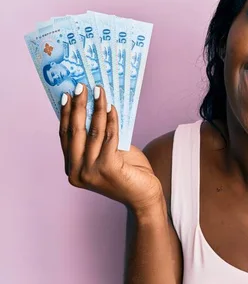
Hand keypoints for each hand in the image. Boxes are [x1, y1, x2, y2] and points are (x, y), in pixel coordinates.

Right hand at [59, 84, 162, 212]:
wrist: (145, 197)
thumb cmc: (129, 173)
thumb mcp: (110, 153)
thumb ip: (100, 137)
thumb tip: (97, 107)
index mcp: (73, 169)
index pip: (65, 137)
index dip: (65, 114)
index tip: (66, 95)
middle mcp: (77, 173)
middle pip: (75, 132)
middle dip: (77, 106)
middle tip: (81, 86)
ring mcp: (90, 172)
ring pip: (93, 132)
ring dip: (96, 108)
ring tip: (99, 91)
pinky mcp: (108, 168)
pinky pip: (109, 137)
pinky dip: (111, 120)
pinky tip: (112, 107)